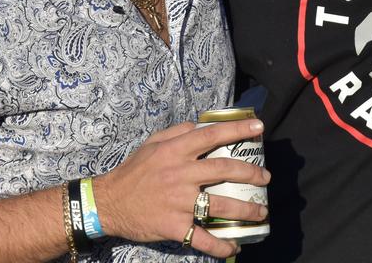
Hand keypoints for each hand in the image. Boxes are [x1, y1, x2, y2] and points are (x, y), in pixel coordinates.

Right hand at [93, 119, 269, 258]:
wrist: (106, 203)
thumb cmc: (133, 171)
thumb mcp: (153, 143)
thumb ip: (178, 132)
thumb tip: (203, 125)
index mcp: (176, 151)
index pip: (212, 135)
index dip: (238, 130)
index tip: (259, 129)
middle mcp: (180, 174)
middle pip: (224, 169)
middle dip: (251, 173)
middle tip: (265, 178)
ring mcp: (178, 202)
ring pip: (220, 205)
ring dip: (246, 210)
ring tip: (261, 211)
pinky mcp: (173, 226)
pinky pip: (201, 238)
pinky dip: (220, 245)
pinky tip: (234, 247)